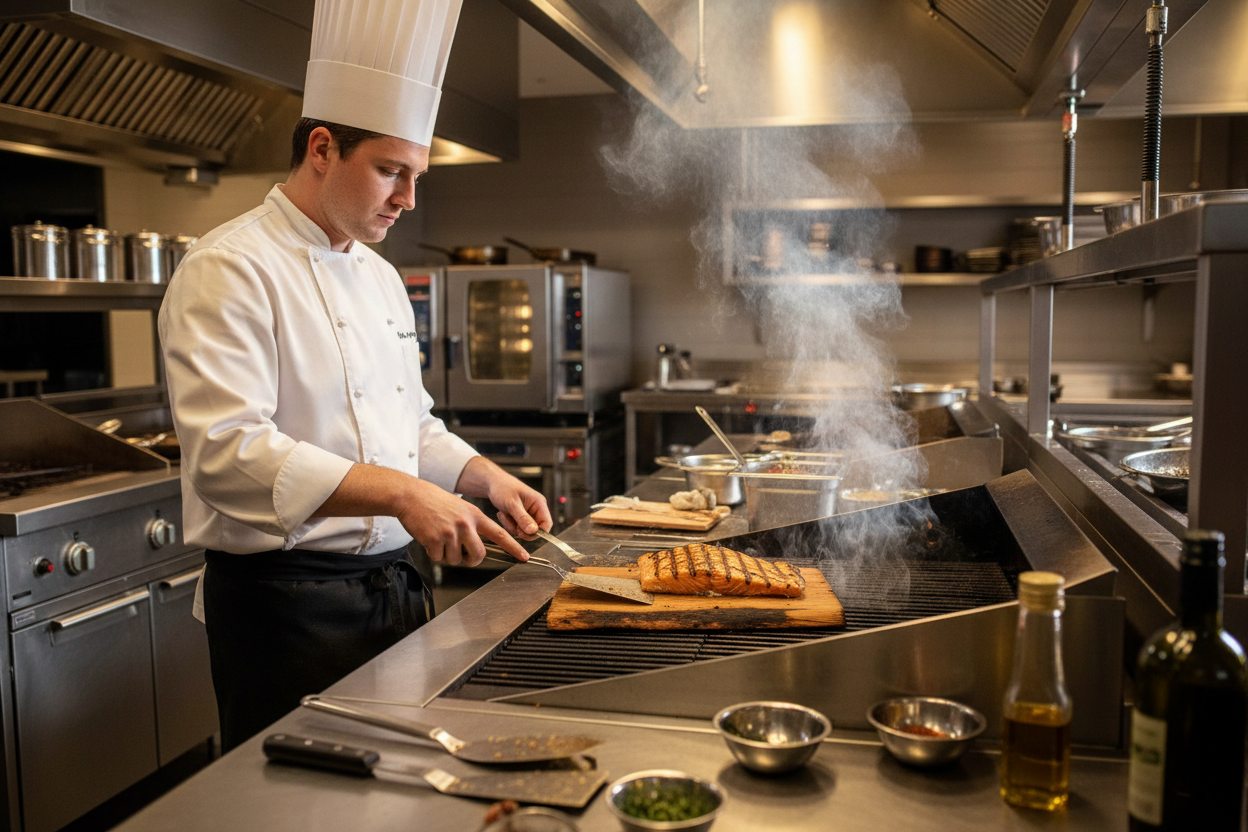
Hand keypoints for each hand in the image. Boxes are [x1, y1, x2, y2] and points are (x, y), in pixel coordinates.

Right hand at [394, 479, 527, 566]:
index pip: (499, 534)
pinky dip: (433, 553)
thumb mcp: (460, 507)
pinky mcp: (434, 540)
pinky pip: (439, 558)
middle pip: (479, 555)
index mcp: (474, 515)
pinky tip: (430, 539)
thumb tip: (476, 548)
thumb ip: (472, 525)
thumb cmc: (434, 502)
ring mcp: (450, 532)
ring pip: (456, 559)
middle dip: (471, 560)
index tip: (525, 557)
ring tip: (440, 538)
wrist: (410, 496)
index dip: (513, 547)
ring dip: (447, 555)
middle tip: (463, 555)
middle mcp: (465, 524)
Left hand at [455, 457, 552, 541]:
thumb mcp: (512, 504)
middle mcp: (536, 510)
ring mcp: (528, 514)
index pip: (547, 524)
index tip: (522, 533)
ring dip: (512, 526)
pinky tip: (503, 514)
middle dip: (521, 529)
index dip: (537, 532)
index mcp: (539, 503)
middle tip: (509, 520)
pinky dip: (508, 525)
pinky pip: (517, 529)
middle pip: (535, 530)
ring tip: (504, 513)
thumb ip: (522, 518)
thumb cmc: (502, 488)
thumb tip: (533, 531)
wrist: (492, 483)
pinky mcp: (520, 518)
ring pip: (524, 531)